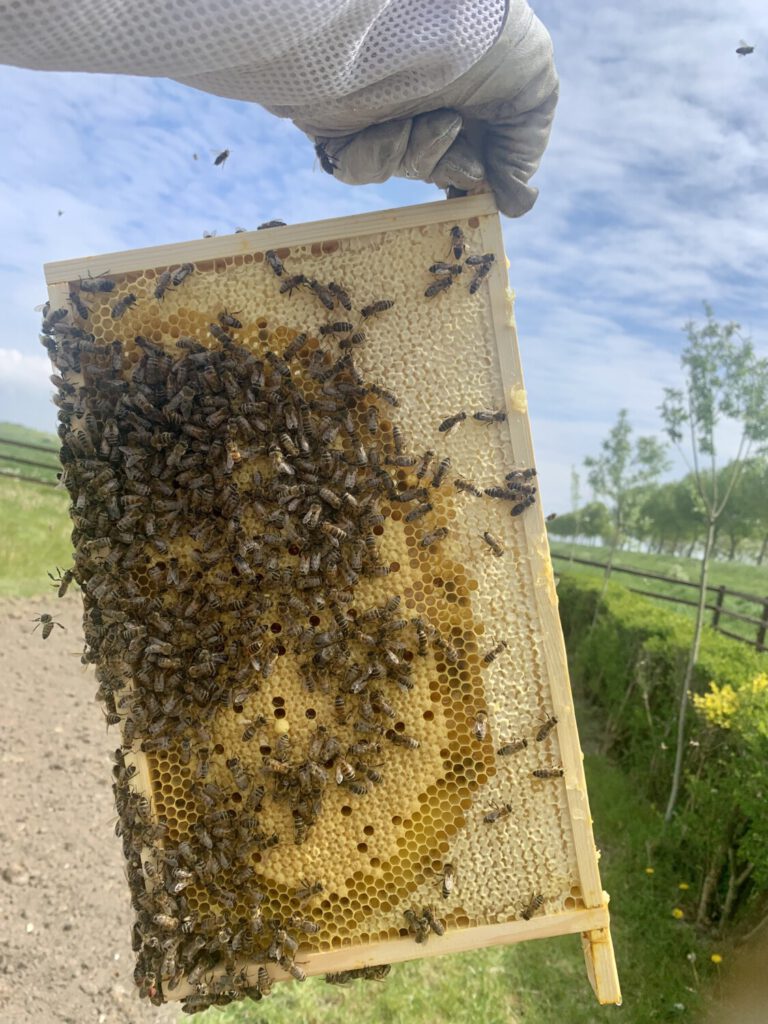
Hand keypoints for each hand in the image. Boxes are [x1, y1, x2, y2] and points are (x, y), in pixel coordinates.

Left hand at [300, 6, 557, 216]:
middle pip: (441, 168)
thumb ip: (523, 150)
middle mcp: (427, 99)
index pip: (474, 151)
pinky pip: (362, 168)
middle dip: (456, 165)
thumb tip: (517, 203)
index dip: (482, 177)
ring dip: (427, 151)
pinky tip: (392, 123)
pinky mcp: (340, 123)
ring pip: (408, 167)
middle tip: (459, 129)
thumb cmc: (482, 39)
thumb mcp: (531, 90)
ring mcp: (384, 110)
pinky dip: (383, 152)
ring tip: (436, 115)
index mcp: (471, 91)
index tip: (490, 192)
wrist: (412, 14)